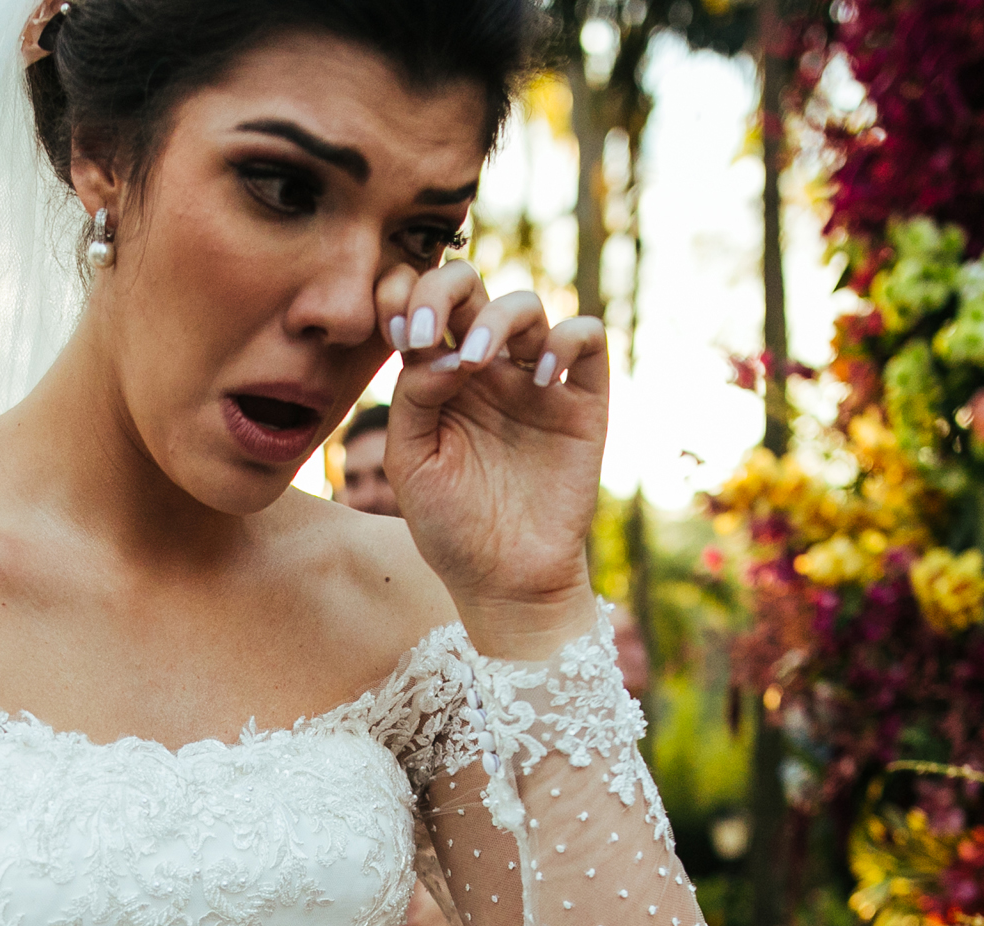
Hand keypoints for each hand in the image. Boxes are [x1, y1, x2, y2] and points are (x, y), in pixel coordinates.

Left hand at [376, 261, 605, 658]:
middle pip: (469, 287)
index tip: (396, 334)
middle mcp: (486, 368)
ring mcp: (534, 381)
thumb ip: (412, 399)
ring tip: (476, 360)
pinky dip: (566, 342)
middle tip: (424, 333)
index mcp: (436, 376)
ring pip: (526, 305)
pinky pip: (587, 339)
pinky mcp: (582, 402)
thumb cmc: (449, 524)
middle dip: (442, 288)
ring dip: (496, 319)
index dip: (403, 297)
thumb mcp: (410, 462)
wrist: (505, 579)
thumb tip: (440, 349)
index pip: (418, 307)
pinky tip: (539, 380)